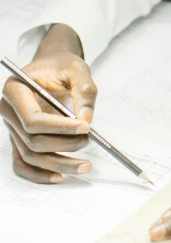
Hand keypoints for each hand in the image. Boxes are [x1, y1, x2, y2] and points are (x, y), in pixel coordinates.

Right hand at [0, 26, 96, 183]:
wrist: (52, 66)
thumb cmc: (61, 65)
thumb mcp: (77, 69)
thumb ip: (84, 92)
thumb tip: (86, 121)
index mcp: (15, 90)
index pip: (32, 119)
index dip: (59, 128)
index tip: (85, 127)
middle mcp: (8, 111)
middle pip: (32, 140)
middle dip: (63, 145)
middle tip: (90, 140)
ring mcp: (11, 127)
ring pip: (30, 155)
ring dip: (58, 164)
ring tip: (85, 165)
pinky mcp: (19, 139)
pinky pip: (23, 163)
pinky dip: (40, 174)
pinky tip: (61, 177)